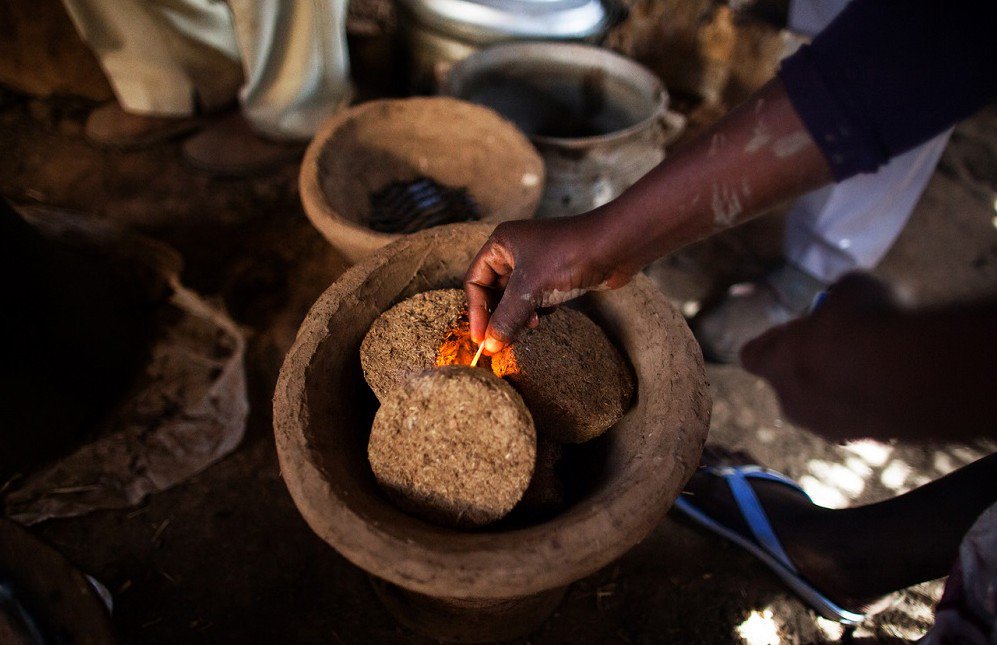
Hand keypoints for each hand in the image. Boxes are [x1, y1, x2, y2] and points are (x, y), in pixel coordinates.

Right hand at [463, 212, 637, 352]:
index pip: (475, 280)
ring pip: (515, 297)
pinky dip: (535, 311)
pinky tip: (545, 316)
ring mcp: (536, 262)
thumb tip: (488, 345)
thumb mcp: (530, 290)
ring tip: (529, 326)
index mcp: (501, 244)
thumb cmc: (568, 257)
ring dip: (518, 315)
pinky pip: (534, 298)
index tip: (480, 339)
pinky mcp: (554, 275)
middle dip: (499, 315)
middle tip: (500, 342)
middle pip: (494, 291)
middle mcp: (515, 250)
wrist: (615, 247)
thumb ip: (506, 318)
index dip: (476, 311)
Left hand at [740, 273, 906, 441]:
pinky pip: (857, 421)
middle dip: (810, 365)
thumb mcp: (852, 289)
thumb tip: (845, 298)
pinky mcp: (862, 443)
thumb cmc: (871, 322)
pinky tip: (897, 386)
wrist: (915, 375)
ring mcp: (825, 428)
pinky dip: (870, 406)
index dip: (775, 340)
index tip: (800, 328)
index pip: (752, 355)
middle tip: (843, 345)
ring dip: (841, 388)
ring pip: (823, 405)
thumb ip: (838, 298)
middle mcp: (792, 402)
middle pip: (789, 382)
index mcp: (776, 362)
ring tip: (877, 366)